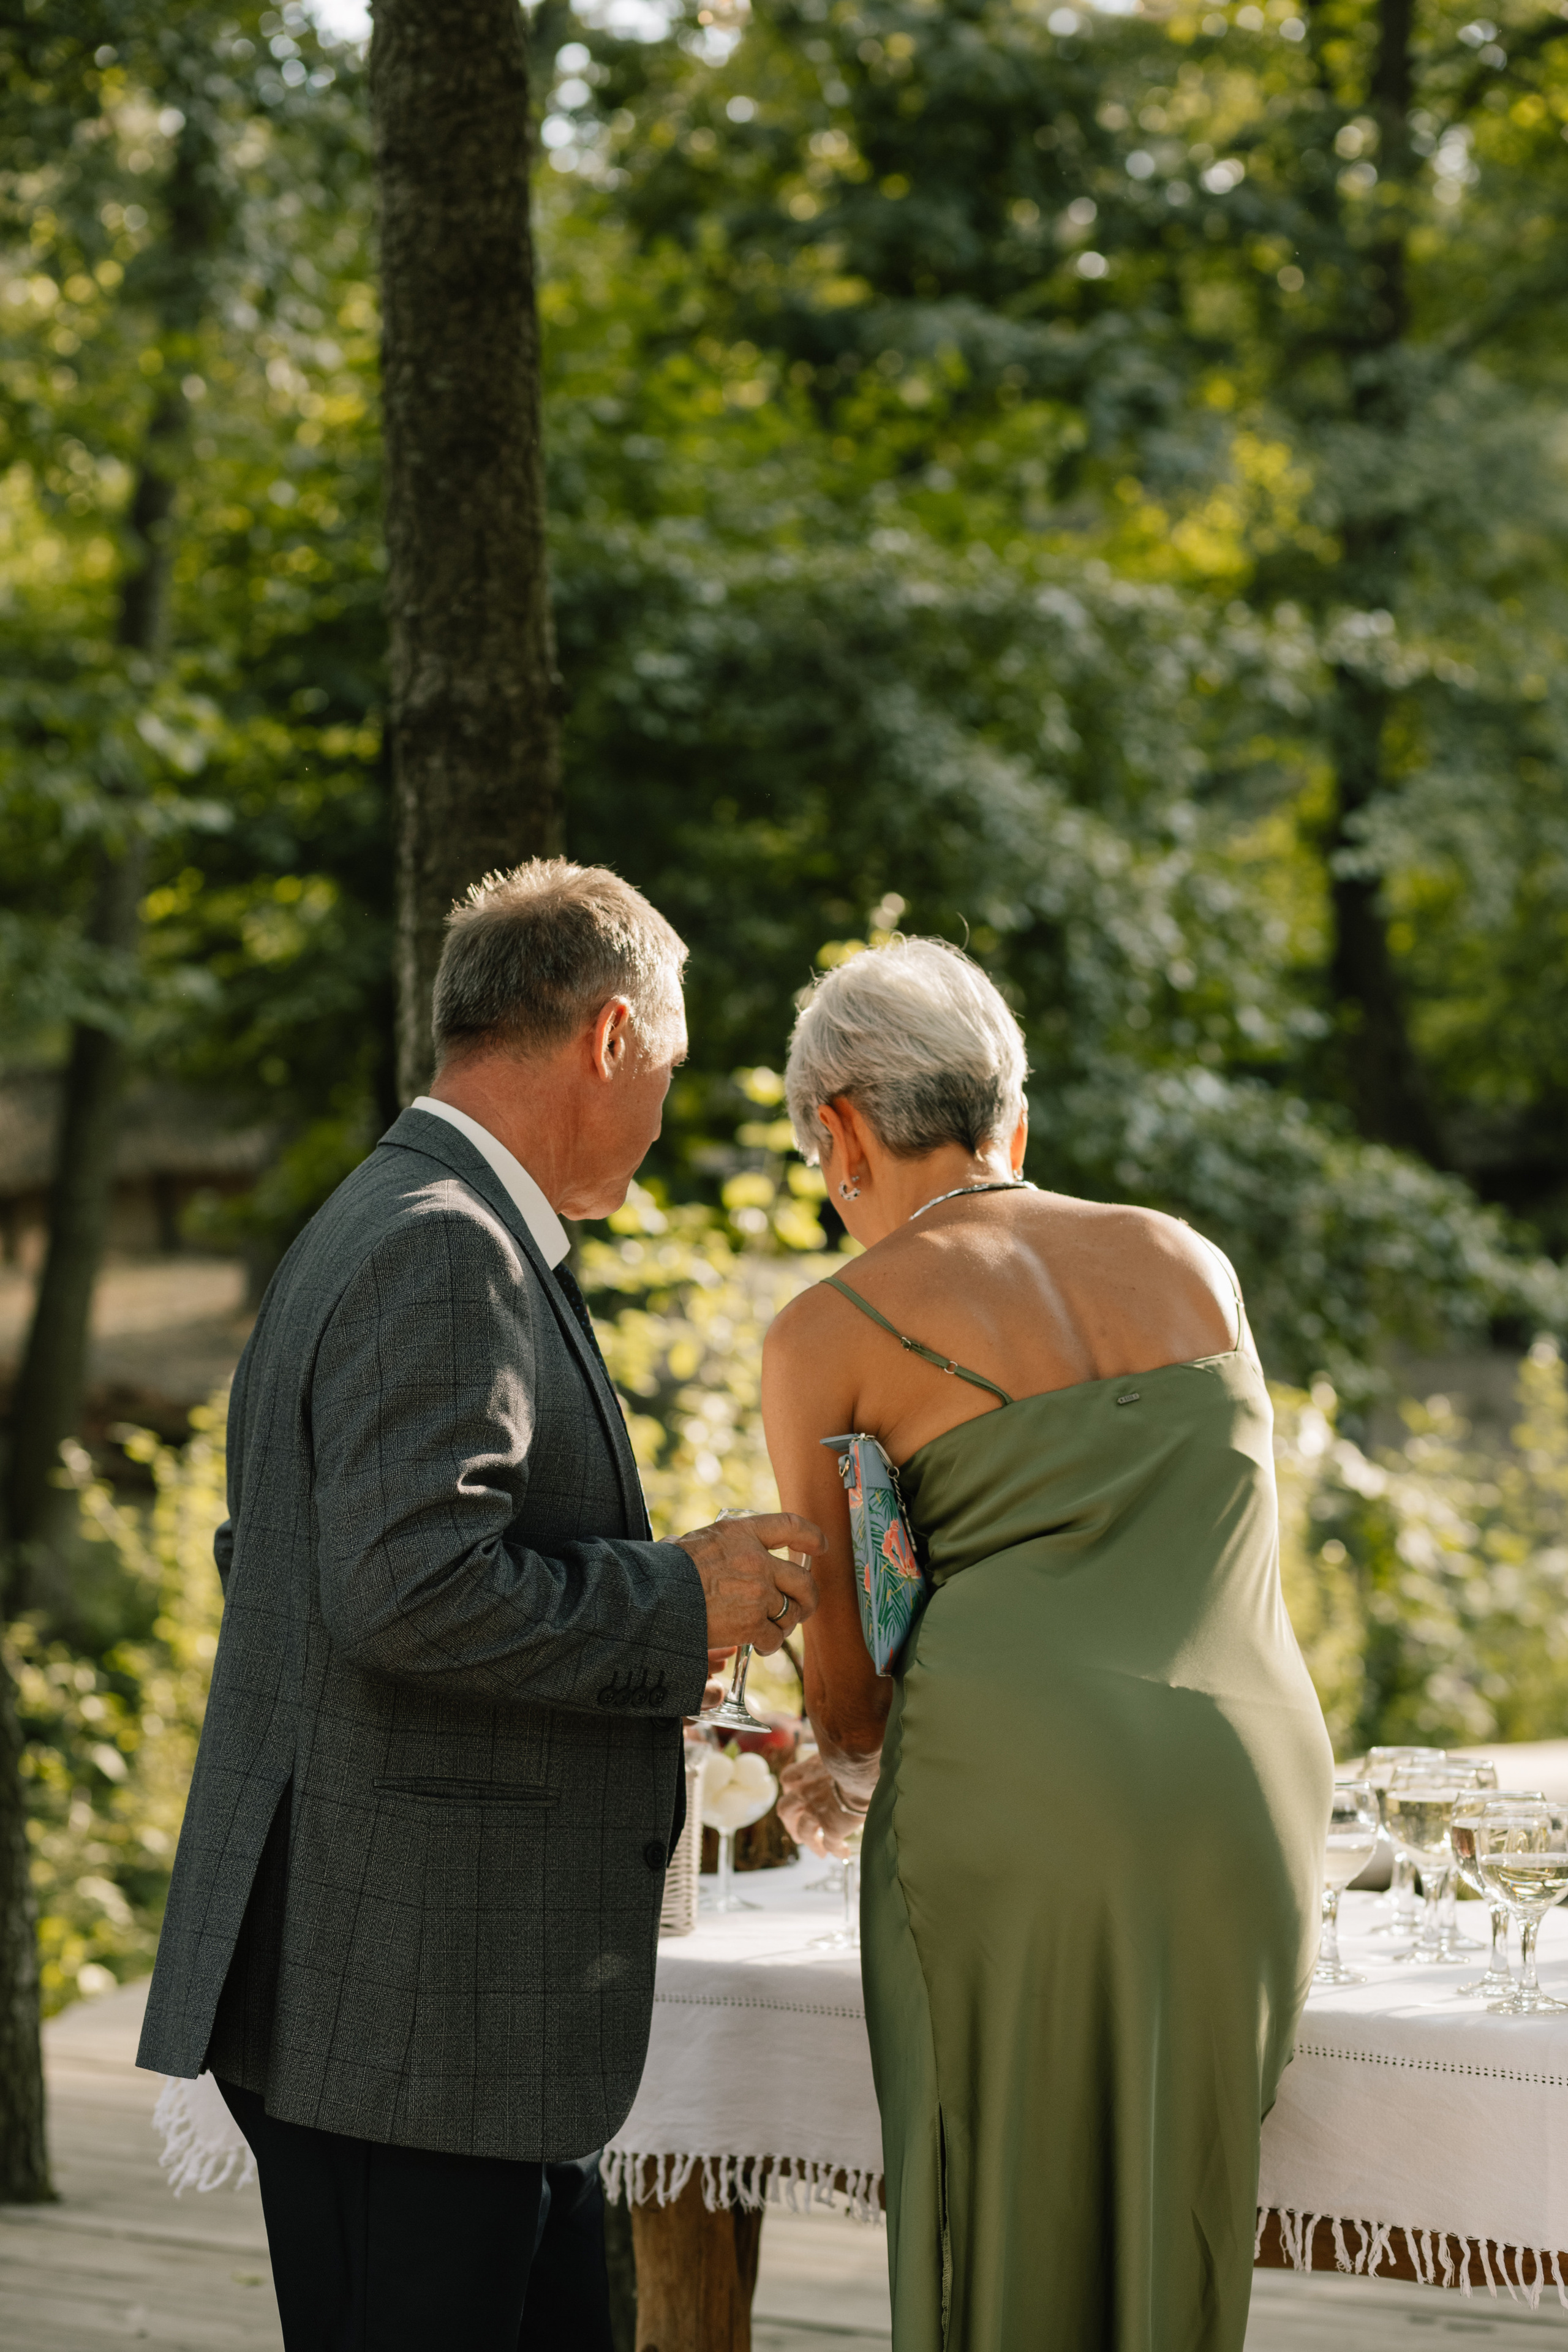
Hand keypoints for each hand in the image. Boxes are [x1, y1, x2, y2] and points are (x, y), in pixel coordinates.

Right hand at [676, 1511, 823, 1652]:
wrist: (651, 1600)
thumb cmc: (667, 1572)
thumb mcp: (700, 1541)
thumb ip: (727, 1545)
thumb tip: (737, 1551)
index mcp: (741, 1533)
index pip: (790, 1526)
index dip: (811, 1536)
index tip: (820, 1546)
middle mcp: (756, 1560)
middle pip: (803, 1579)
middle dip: (808, 1597)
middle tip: (802, 1607)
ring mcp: (756, 1592)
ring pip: (791, 1612)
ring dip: (786, 1624)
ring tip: (773, 1630)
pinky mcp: (751, 1624)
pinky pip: (774, 1637)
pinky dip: (769, 1644)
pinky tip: (759, 1645)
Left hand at [778, 1750, 871, 1859]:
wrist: (860, 1769)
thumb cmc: (853, 1754)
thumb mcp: (835, 1751)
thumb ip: (831, 1758)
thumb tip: (840, 1752)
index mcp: (807, 1772)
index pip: (788, 1779)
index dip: (789, 1789)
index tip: (793, 1794)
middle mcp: (805, 1793)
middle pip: (786, 1810)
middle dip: (789, 1822)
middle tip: (796, 1831)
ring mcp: (815, 1812)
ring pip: (804, 1833)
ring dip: (809, 1843)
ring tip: (818, 1851)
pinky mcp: (831, 1827)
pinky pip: (830, 1844)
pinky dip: (836, 1851)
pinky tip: (843, 1853)